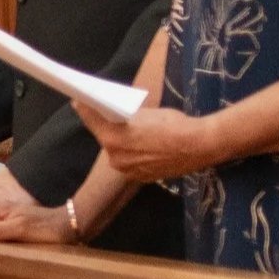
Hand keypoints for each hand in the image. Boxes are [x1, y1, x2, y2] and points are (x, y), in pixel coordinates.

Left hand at [89, 103, 217, 181]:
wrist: (200, 146)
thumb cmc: (173, 124)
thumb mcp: (145, 113)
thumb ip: (124, 115)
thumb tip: (112, 111)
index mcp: (113, 138)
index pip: (91, 119)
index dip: (85, 108)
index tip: (78, 100)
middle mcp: (116, 158)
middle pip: (105, 137)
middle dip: (105, 126)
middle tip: (105, 113)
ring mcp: (129, 171)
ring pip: (118, 152)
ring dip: (120, 141)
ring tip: (126, 130)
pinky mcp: (142, 178)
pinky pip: (131, 162)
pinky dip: (133, 154)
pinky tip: (140, 146)